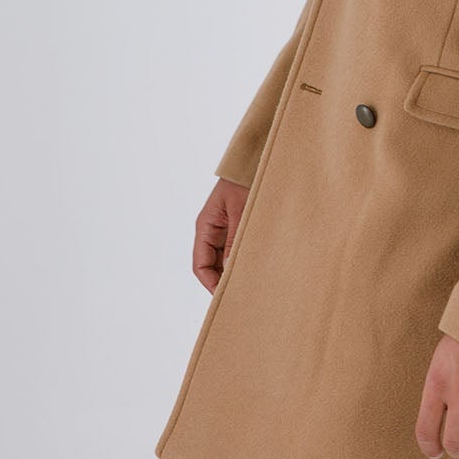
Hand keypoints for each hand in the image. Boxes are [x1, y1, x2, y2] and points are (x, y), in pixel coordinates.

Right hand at [192, 177, 250, 292]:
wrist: (257, 163)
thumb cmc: (245, 182)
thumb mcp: (240, 212)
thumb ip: (236, 240)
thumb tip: (232, 270)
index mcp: (206, 227)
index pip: (200, 265)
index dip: (210, 283)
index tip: (225, 295)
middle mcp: (213, 232)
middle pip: (213, 266)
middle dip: (224, 281)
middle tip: (242, 295)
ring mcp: (226, 231)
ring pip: (227, 260)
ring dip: (236, 270)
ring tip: (252, 284)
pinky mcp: (240, 229)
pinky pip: (239, 250)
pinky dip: (245, 260)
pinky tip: (258, 268)